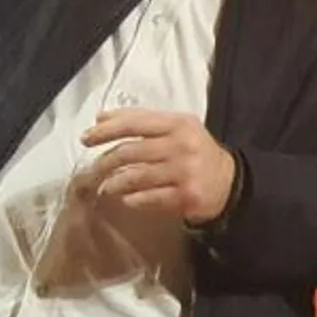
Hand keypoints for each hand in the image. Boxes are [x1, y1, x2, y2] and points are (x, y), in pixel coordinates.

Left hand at [83, 109, 237, 224]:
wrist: (229, 182)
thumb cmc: (195, 151)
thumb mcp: (175, 127)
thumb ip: (141, 120)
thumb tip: (101, 117)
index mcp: (178, 124)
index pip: (135, 123)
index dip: (106, 130)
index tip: (87, 138)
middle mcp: (182, 146)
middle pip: (131, 151)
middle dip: (106, 161)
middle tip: (95, 168)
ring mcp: (185, 172)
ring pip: (136, 176)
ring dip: (115, 183)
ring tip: (108, 186)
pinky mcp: (186, 196)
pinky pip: (148, 198)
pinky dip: (132, 199)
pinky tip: (128, 198)